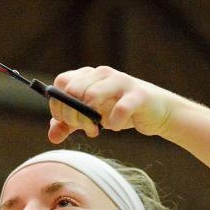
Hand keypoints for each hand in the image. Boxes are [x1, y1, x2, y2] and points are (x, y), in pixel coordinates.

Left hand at [47, 66, 177, 143]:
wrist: (156, 113)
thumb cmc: (120, 112)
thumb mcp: (91, 118)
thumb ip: (70, 124)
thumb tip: (52, 136)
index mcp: (88, 75)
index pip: (61, 83)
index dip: (58, 105)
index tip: (67, 122)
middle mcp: (102, 73)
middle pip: (73, 91)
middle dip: (73, 115)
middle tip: (84, 128)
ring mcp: (121, 82)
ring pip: (91, 96)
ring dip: (89, 120)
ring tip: (96, 129)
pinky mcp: (138, 95)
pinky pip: (119, 109)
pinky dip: (113, 123)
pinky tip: (114, 126)